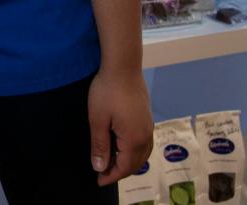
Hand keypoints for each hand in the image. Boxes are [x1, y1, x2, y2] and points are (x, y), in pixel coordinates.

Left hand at [88, 67, 153, 186]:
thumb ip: (99, 145)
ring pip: (142, 154)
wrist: (123, 66)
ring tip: (112, 164)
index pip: (125, 167)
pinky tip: (123, 148)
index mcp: (134, 139)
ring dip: (128, 162)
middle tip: (103, 175)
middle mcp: (146, 135)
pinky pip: (144, 143)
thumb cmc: (107, 91)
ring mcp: (149, 126)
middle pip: (136, 163)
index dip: (111, 176)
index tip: (98, 181)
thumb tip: (100, 168)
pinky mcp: (147, 117)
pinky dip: (134, 152)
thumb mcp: (97, 119)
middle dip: (120, 171)